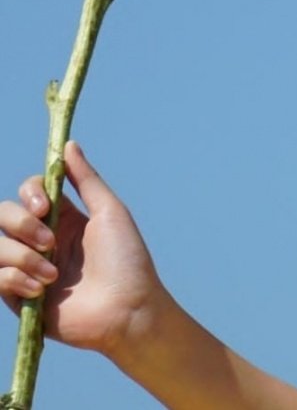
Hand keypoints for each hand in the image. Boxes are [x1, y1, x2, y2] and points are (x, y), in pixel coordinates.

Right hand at [0, 141, 169, 361]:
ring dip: (22, 256)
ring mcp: (29, 268)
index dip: (29, 193)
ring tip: (53, 275)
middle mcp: (42, 240)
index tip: (44, 205)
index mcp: (64, 217)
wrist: (127, 309)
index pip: (29, 192)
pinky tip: (42, 289)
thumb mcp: (109, 211)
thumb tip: (67, 144)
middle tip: (49, 240)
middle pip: (4, 214)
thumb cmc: (126, 259)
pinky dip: (16, 279)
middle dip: (21, 223)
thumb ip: (85, 179)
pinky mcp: (21, 298)